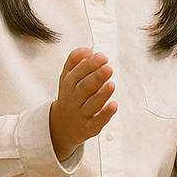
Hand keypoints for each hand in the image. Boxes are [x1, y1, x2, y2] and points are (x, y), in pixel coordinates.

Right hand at [49, 48, 115, 162]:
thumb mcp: (67, 76)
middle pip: (83, 88)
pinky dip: (105, 114)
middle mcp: (73, 98)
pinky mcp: (89, 127)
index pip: (76, 73)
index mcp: (68, 84)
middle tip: (108, 68)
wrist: (62, 125)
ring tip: (111, 84)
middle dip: (96, 77)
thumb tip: (89, 50)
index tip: (102, 57)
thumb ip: (75, 60)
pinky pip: (97, 121)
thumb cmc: (70, 95)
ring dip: (102, 95)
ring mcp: (81, 113)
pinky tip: (114, 105)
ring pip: (91, 104)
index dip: (89, 65)